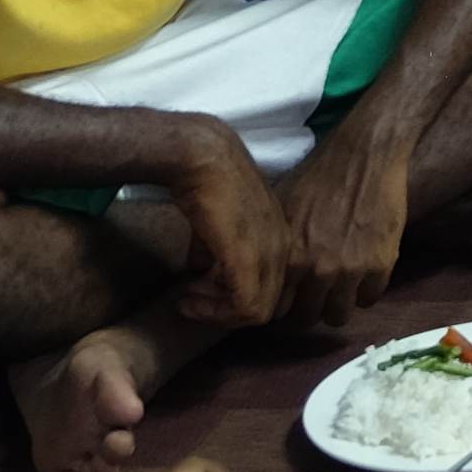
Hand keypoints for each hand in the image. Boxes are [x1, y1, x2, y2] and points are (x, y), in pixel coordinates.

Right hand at [167, 116, 291, 327]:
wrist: (200, 157)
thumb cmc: (205, 180)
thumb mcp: (215, 223)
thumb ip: (212, 250)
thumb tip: (198, 271)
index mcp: (280, 237)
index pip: (270, 287)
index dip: (234, 299)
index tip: (201, 294)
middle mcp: (283, 247)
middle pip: (266, 304)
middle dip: (226, 311)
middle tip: (192, 303)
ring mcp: (270, 253)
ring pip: (257, 311)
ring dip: (218, 314)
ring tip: (188, 302)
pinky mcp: (250, 258)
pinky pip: (245, 306)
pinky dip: (215, 312)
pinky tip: (188, 301)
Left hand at [272, 141, 412, 336]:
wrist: (364, 155)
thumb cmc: (318, 176)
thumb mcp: (281, 208)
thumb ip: (272, 244)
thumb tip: (255, 268)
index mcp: (288, 258)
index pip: (277, 308)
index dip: (284, 304)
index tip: (291, 297)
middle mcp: (315, 270)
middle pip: (307, 318)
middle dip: (310, 308)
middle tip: (316, 295)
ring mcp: (350, 270)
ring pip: (339, 316)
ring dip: (338, 306)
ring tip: (341, 291)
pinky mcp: (380, 265)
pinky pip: (370, 299)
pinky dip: (366, 291)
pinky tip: (364, 275)